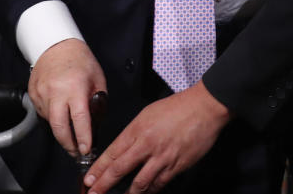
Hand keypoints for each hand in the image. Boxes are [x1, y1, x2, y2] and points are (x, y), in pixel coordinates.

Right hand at [29, 39, 106, 157]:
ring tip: (69, 129)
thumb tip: (95, 125)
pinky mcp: (33, 93)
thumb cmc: (80, 60)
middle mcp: (56, 91)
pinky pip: (42, 112)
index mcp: (75, 87)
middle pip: (59, 127)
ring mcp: (42, 92)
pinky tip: (59, 110)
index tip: (86, 149)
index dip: (83, 138)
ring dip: (60, 129)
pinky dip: (51, 117)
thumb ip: (97, 102)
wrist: (56, 44)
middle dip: (68, 144)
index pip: (79, 119)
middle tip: (75, 151)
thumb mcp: (97, 79)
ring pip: (50, 121)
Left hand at [83, 81, 230, 193]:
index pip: (112, 152)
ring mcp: (162, 157)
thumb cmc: (176, 107)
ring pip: (140, 182)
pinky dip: (150, 190)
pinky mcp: (177, 166)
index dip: (99, 169)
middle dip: (104, 184)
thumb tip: (123, 148)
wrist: (203, 108)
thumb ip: (134, 132)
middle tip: (94, 193)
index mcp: (137, 129)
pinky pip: (159, 183)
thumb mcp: (147, 114)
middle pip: (120, 168)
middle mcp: (147, 144)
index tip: (89, 179)